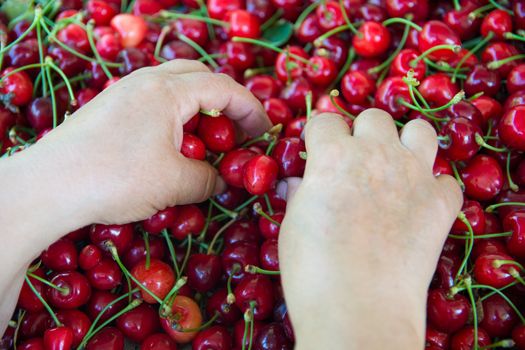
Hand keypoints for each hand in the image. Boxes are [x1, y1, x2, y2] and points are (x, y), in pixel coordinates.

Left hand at [0, 60, 269, 332]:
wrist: (50, 185)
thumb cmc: (118, 178)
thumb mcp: (176, 182)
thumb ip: (209, 178)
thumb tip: (223, 180)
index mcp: (168, 91)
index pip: (223, 88)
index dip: (251, 110)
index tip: (265, 133)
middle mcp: (146, 82)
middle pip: (199, 77)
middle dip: (225, 102)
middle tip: (237, 132)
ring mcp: (124, 92)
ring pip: (174, 88)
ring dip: (198, 109)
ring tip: (207, 140)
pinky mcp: (109, 108)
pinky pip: (153, 102)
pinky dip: (174, 118)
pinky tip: (173, 146)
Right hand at [279, 109, 462, 348]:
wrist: (359, 307)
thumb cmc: (312, 268)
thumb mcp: (292, 226)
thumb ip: (300, 194)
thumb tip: (300, 182)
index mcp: (334, 156)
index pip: (325, 121)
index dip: (319, 135)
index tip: (317, 151)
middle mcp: (377, 154)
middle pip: (374, 118)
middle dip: (362, 133)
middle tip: (356, 161)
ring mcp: (414, 175)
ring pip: (419, 130)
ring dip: (406, 142)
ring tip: (395, 165)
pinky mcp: (441, 202)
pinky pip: (445, 181)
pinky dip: (434, 189)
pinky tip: (419, 207)